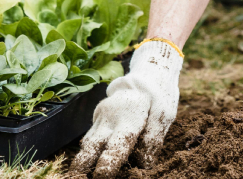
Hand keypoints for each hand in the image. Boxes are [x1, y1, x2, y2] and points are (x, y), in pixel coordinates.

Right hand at [71, 40, 181, 177]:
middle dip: (84, 164)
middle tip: (78, 176)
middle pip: (92, 146)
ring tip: (79, 173)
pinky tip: (88, 163)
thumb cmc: (158, 96)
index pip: (116, 147)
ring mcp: (101, 116)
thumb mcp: (164, 114)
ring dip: (83, 159)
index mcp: (128, 118)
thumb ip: (153, 138)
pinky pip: (90, 136)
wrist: (146, 73)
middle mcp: (110, 117)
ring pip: (87, 142)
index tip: (102, 176)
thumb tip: (144, 163)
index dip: (108, 164)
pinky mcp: (98, 117)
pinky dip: (89, 150)